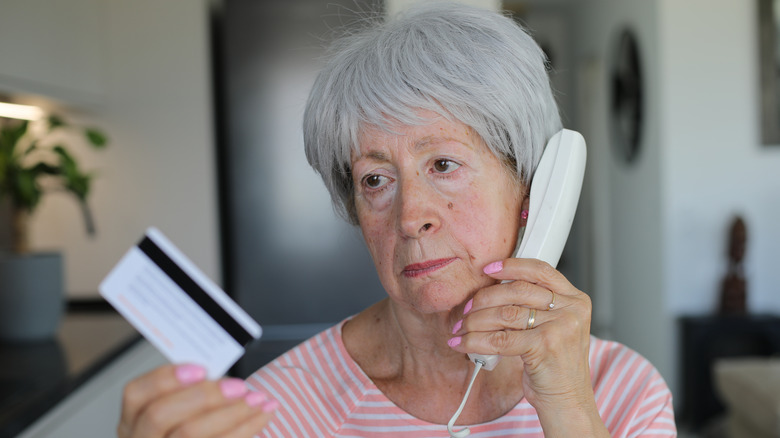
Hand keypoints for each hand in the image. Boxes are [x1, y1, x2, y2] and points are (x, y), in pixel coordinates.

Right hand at [118, 364, 277, 437]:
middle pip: (160, 415)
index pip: (136, 393)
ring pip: (190, 433)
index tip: (201, 369)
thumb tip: (221, 371)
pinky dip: (246, 428)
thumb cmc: (190, 422)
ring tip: (258, 399)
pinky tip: (262, 414)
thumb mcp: (180, 405)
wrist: (198, 437)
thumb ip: (191, 387)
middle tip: (238, 386)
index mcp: (134, 419)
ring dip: (232, 412)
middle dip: (204, 396)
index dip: (165, 378)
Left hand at [448, 258, 593, 410]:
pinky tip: (463, 344)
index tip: (488, 269)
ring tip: (461, 329)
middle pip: (517, 290)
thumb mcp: (553, 328)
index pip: (540, 270)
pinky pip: (500, 338)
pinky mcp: (545, 345)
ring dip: (475, 322)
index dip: (511, 266)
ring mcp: (561, 326)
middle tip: (466, 311)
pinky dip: (475, 341)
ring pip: (505, 314)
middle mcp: (571, 309)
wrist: (568, 402)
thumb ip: (534, 306)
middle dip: (484, 299)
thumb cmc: (554, 366)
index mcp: (575, 299)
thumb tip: (492, 291)